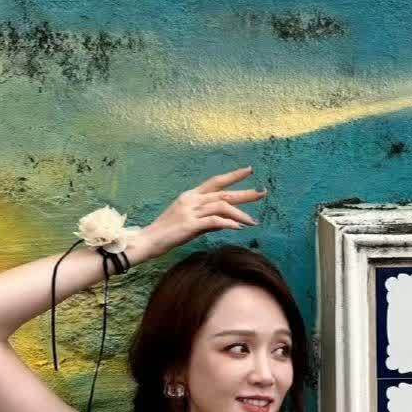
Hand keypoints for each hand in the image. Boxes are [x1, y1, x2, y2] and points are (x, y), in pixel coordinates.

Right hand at [129, 165, 267, 263]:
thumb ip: (207, 219)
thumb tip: (228, 222)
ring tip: (253, 222)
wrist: (148, 241)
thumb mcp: (190, 222)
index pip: (215, 182)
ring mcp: (190, 211)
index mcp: (190, 196)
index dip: (233, 176)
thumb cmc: (168, 233)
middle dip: (245, 193)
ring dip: (240, 214)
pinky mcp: (189, 225)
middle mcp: (191, 200)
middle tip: (263, 192)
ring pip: (221, 207)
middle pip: (223, 193)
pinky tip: (238, 228)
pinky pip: (214, 222)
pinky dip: (228, 224)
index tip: (249, 170)